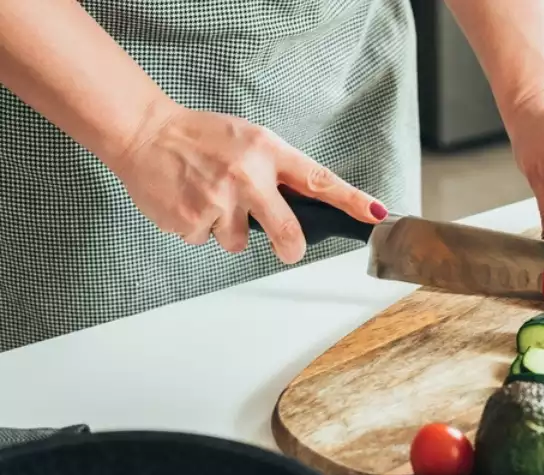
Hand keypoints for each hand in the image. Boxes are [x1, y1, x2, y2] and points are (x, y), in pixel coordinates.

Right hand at [107, 102, 387, 263]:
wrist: (142, 132)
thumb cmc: (201, 137)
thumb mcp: (249, 140)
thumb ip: (277, 170)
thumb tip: (305, 205)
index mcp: (267, 151)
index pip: (319, 180)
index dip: (351, 201)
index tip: (376, 215)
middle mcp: (247, 176)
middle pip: (287, 233)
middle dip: (291, 247)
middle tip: (288, 248)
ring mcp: (219, 201)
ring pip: (239, 241)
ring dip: (228, 229)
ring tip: (209, 199)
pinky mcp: (192, 220)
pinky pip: (206, 240)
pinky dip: (198, 227)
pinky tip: (187, 201)